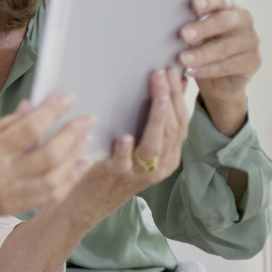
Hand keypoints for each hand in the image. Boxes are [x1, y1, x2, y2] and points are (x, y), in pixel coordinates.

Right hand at [0, 94, 93, 228]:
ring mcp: (10, 196)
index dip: (52, 112)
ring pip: (55, 178)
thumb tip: (32, 108)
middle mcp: (2, 177)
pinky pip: (50, 196)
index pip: (29, 130)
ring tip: (84, 140)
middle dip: (72, 134)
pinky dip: (68, 180)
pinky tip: (77, 166)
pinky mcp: (14, 208)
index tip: (67, 99)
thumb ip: (5, 126)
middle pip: (49, 155)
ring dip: (74, 157)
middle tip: (87, 119)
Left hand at [62, 68, 190, 221]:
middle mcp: (161, 164)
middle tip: (162, 74)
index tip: (173, 72)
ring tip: (158, 96)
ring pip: (155, 144)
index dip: (179, 96)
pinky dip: (125, 149)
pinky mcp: (117, 176)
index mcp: (170, 154)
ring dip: (157, 118)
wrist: (90, 200)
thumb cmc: (114, 163)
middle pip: (171, 128)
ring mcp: (140, 172)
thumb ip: (153, 120)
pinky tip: (125, 136)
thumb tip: (169, 83)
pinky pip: (124, 162)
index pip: (181, 121)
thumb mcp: (139, 142)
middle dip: (170, 98)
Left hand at [178, 0, 259, 135]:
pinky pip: (230, 65)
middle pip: (225, 21)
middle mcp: (243, 20)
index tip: (194, 5)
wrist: (218, 80)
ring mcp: (251, 40)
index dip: (208, 1)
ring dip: (202, 54)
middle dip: (203, 28)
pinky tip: (192, 71)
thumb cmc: (201, 48)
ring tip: (183, 59)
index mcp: (228, 7)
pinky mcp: (253, 60)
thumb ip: (188, 27)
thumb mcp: (193, 36)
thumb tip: (166, 23)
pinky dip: (208, 69)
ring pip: (226, 46)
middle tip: (183, 35)